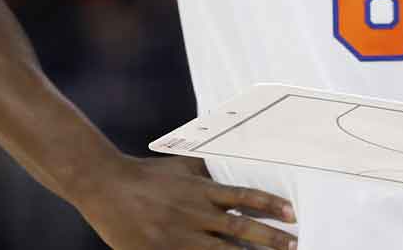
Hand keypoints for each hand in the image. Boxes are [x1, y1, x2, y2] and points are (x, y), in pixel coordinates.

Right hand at [72, 154, 296, 248]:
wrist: (106, 185)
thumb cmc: (147, 175)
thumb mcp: (182, 165)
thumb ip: (210, 168)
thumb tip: (238, 159)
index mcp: (202, 189)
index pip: (245, 197)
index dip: (271, 205)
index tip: (293, 214)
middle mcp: (195, 212)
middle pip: (241, 229)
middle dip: (271, 239)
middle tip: (296, 246)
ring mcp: (179, 236)